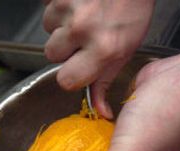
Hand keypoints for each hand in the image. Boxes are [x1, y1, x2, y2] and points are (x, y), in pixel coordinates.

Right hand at [42, 0, 154, 117]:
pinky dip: (57, 5)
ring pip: (47, 28)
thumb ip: (106, 81)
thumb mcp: (126, 49)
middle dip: (63, 47)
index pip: (66, 80)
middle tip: (84, 34)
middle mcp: (83, 29)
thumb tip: (100, 111)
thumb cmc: (133, 9)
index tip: (78, 66)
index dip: (70, 74)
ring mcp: (68, 7)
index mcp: (103, 49)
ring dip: (60, 23)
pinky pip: (46, 5)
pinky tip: (77, 1)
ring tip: (83, 13)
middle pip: (51, 54)